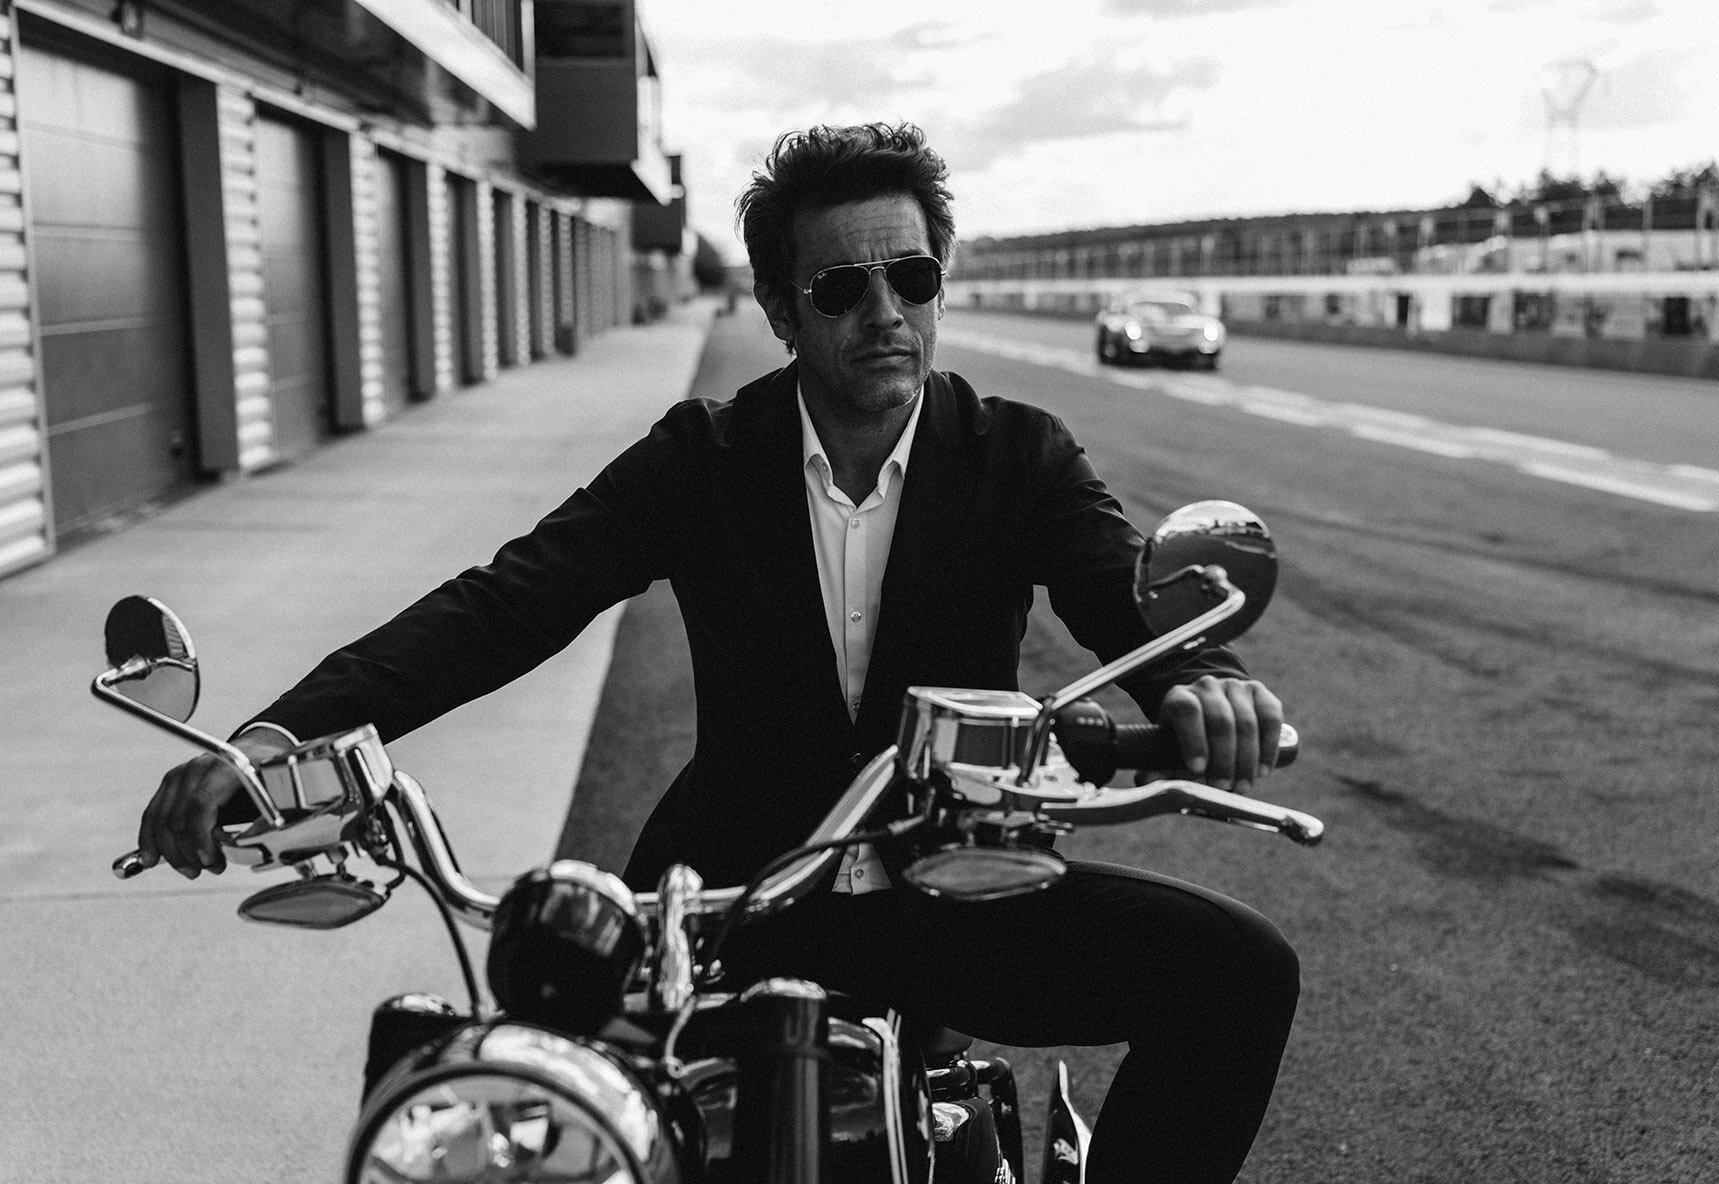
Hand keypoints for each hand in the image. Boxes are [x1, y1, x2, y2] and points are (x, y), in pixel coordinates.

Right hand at [136, 731, 288, 877]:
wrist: (255, 750)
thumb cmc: (267, 774)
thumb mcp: (276, 791)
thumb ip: (263, 817)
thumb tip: (249, 848)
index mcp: (227, 767)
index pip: (201, 805)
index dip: (200, 838)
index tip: (209, 861)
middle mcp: (198, 767)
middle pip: (179, 816)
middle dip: (189, 852)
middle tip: (207, 869)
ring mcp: (181, 773)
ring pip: (162, 819)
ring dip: (172, 852)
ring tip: (191, 870)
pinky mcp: (170, 782)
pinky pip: (153, 813)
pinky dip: (150, 839)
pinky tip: (150, 859)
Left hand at [1155, 676, 1282, 794]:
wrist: (1212, 712)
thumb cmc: (1189, 737)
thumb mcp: (1170, 749)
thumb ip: (1158, 766)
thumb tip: (1144, 780)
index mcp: (1180, 696)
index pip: (1187, 710)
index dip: (1194, 740)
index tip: (1198, 769)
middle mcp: (1207, 686)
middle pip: (1221, 720)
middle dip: (1224, 758)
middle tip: (1225, 787)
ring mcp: (1236, 686)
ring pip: (1247, 722)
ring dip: (1247, 759)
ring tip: (1244, 786)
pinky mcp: (1260, 692)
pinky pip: (1271, 718)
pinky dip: (1269, 746)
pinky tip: (1263, 770)